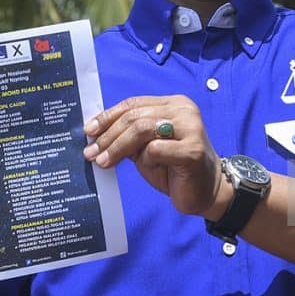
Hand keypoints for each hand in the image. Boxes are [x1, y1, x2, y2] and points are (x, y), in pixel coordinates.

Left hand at [83, 95, 224, 217]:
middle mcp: (184, 110)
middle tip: (91, 153)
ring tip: (103, 162)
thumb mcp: (147, 148)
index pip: (133, 104)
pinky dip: (145, 159)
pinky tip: (146, 168)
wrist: (206, 192)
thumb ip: (129, 136)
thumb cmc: (174, 169)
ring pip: (142, 129)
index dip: (108, 116)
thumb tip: (95, 134)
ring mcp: (191, 128)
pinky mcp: (192, 150)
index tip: (89, 131)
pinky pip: (155, 149)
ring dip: (118, 147)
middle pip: (135, 116)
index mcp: (173, 104)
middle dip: (108, 135)